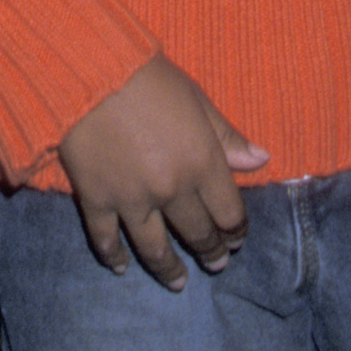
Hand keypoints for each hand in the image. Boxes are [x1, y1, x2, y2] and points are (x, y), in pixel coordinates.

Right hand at [57, 52, 266, 288]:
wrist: (88, 68)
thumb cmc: (147, 75)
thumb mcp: (196, 98)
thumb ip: (226, 135)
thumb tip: (261, 160)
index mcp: (202, 162)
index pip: (229, 212)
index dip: (236, 229)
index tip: (236, 237)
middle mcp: (172, 189)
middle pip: (198, 233)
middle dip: (210, 251)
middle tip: (215, 263)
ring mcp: (133, 199)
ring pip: (156, 249)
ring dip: (170, 270)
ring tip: (178, 282)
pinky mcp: (97, 199)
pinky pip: (107, 240)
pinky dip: (115, 257)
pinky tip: (122, 267)